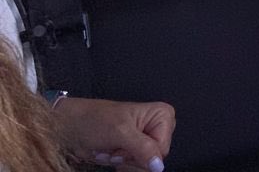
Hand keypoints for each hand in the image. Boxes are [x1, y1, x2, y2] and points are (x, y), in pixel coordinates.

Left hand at [53, 97, 174, 171]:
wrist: (72, 125)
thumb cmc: (95, 120)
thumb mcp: (120, 133)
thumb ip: (143, 148)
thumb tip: (159, 166)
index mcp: (161, 115)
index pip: (162, 148)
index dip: (141, 153)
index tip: (122, 146)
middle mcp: (158, 127)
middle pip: (155, 158)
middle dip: (130, 158)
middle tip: (114, 148)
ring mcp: (147, 140)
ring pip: (145, 165)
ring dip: (123, 162)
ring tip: (110, 150)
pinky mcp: (135, 151)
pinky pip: (136, 167)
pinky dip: (121, 165)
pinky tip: (110, 155)